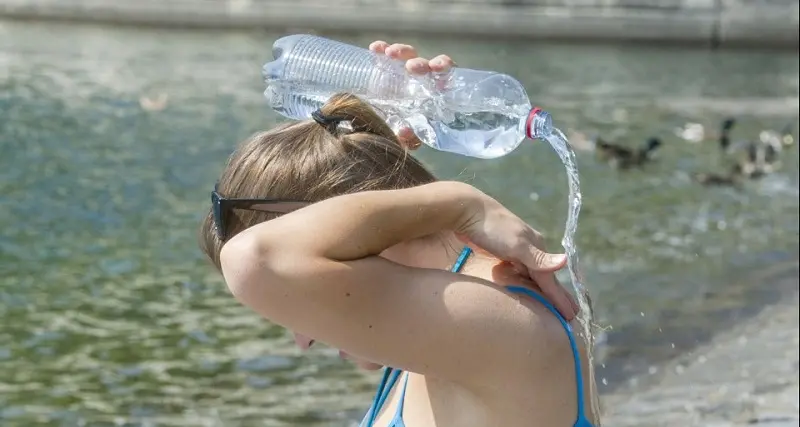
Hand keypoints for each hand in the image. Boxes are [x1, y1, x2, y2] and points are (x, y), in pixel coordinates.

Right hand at [368, 40, 454, 150]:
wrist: (395, 126)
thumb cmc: (414, 129)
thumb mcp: (415, 134)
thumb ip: (413, 136)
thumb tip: (404, 132)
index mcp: (439, 90)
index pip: (446, 72)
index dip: (443, 66)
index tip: (436, 68)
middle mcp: (426, 77)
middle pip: (427, 63)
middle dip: (419, 63)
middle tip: (410, 68)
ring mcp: (408, 70)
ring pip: (409, 55)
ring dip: (401, 52)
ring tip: (389, 54)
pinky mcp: (391, 67)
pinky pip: (388, 54)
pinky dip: (382, 50)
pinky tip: (375, 49)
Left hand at [457, 187, 578, 319]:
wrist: (466, 210)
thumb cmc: (492, 228)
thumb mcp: (516, 244)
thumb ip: (538, 258)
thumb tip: (565, 262)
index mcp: (536, 247)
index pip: (549, 279)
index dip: (559, 297)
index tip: (571, 315)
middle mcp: (529, 248)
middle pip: (544, 277)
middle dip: (556, 294)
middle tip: (571, 313)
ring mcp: (515, 248)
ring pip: (531, 274)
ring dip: (541, 289)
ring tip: (550, 305)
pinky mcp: (502, 250)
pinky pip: (518, 270)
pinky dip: (524, 281)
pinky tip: (522, 286)